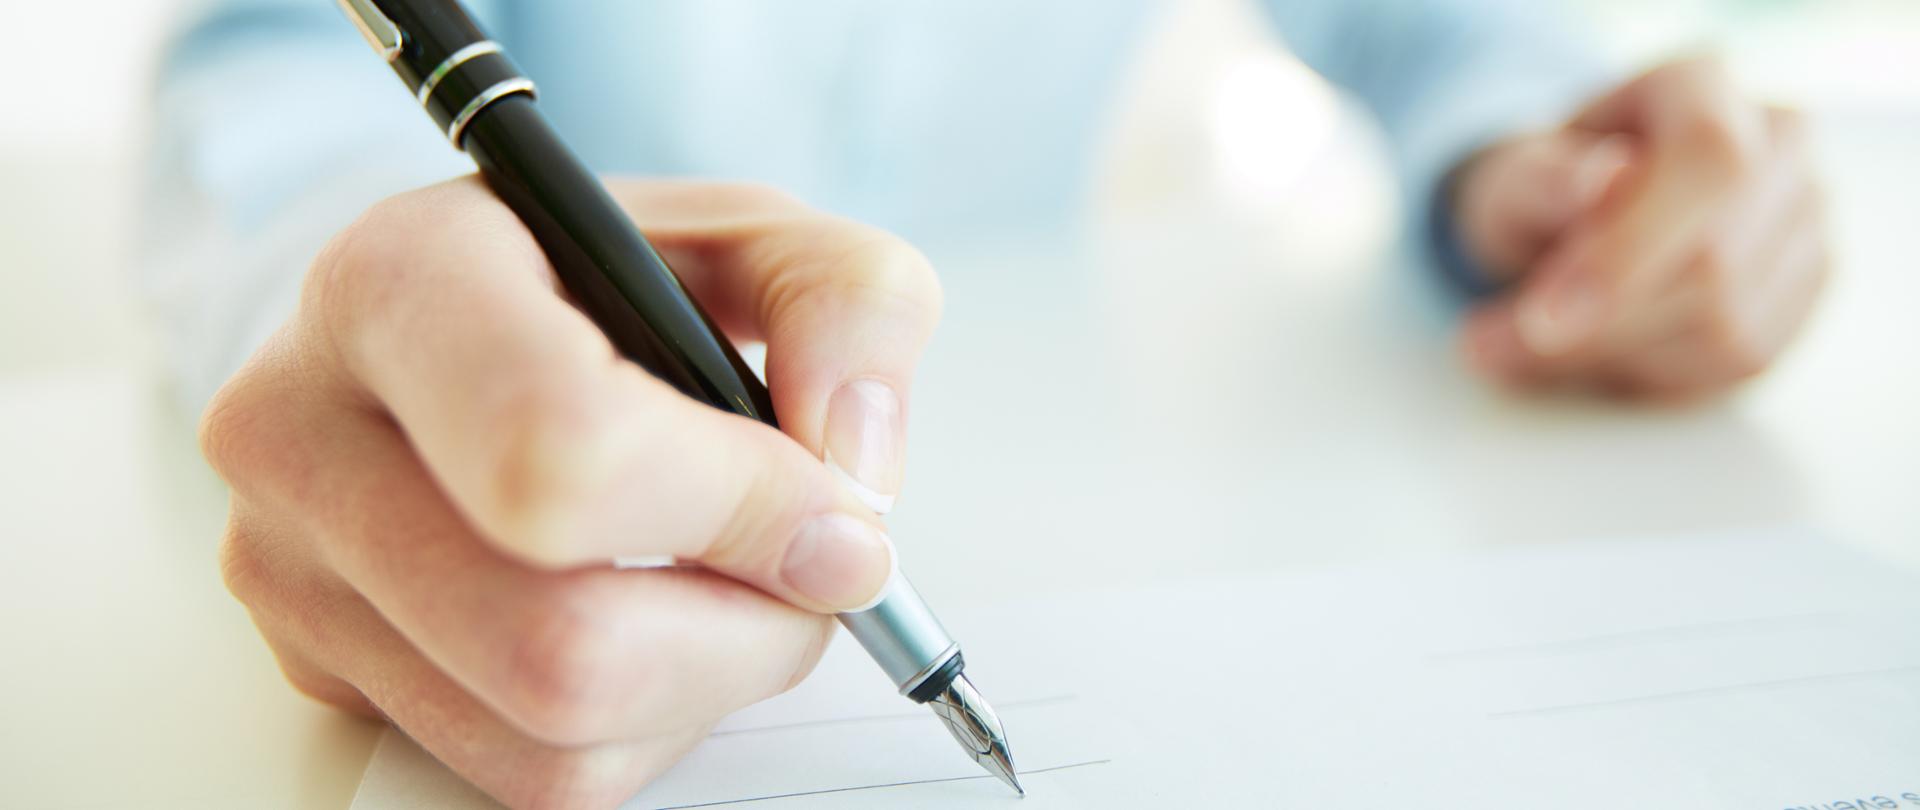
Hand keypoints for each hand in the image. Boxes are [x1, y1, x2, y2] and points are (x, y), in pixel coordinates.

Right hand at [200, 177, 940, 808]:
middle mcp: (300, 430)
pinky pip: (523, 774)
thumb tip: (847, 468)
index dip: (737, 510)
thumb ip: (850, 304)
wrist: (454, 331)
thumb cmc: (600, 286)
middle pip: (555, 645)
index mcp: (399, 284)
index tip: (832, 511)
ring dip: (703, 689)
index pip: (558, 450)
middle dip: (745, 632)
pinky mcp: (315, 670)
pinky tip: (649, 627)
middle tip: (808, 573)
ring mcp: (285, 569)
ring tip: (729, 588)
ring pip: (549, 740)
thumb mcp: (752, 239)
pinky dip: (636, 729)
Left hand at [1451, 56, 1828, 400]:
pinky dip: (1647, 377)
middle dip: (1593, 328)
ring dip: (1609, 359)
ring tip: (1526, 347)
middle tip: (1489, 344)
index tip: (1543, 320)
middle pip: (1713, 264)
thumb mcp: (1509, 180)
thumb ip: (1541, 182)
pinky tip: (1594, 353)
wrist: (1569, 217)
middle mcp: (1779, 143)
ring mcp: (1806, 220)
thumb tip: (1603, 182)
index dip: (1630, 250)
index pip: (1707, 162)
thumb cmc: (1540, 191)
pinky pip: (1733, 365)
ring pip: (1726, 328)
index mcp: (1702, 86)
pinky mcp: (1803, 293)